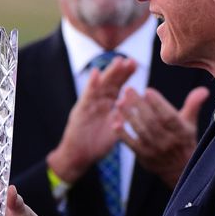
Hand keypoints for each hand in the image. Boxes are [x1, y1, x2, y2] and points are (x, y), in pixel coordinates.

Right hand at [47, 57, 136, 182]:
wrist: (79, 156)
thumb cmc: (97, 145)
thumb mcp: (114, 131)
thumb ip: (122, 118)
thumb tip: (133, 106)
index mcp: (108, 105)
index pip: (119, 87)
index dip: (126, 75)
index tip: (136, 65)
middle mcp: (99, 102)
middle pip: (110, 82)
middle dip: (120, 71)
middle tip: (130, 60)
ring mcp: (89, 105)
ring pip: (100, 86)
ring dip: (109, 73)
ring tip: (117, 61)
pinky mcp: (81, 111)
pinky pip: (87, 96)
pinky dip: (91, 85)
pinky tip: (95, 73)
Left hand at [114, 86, 209, 186]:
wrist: (178, 169)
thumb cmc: (183, 140)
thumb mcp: (190, 123)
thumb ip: (193, 104)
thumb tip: (204, 89)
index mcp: (181, 132)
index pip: (169, 117)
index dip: (158, 104)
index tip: (147, 90)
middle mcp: (168, 141)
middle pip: (152, 122)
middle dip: (139, 105)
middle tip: (128, 89)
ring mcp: (155, 150)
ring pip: (141, 131)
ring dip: (129, 116)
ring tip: (119, 102)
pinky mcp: (143, 157)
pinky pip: (131, 144)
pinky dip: (122, 133)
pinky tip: (115, 122)